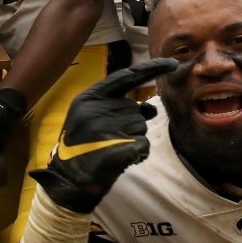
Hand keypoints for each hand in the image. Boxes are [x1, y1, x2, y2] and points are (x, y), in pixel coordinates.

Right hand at [31, 59, 175, 212]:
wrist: (67, 179)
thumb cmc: (82, 147)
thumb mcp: (89, 117)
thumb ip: (116, 106)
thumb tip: (149, 108)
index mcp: (89, 97)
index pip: (127, 77)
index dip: (152, 69)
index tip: (174, 63)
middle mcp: (98, 108)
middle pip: (136, 109)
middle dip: (131, 124)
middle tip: (111, 140)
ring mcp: (106, 128)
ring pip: (141, 127)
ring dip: (133, 139)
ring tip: (112, 149)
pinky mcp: (117, 147)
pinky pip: (143, 144)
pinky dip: (138, 153)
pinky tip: (122, 159)